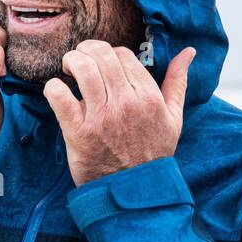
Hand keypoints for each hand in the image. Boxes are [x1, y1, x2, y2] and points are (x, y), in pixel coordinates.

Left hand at [43, 41, 194, 186]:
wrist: (134, 191)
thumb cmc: (152, 154)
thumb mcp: (173, 118)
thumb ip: (178, 82)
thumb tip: (188, 52)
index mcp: (148, 97)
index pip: (123, 55)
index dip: (108, 53)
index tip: (101, 62)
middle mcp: (126, 103)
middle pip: (101, 56)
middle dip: (86, 50)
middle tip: (79, 58)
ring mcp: (102, 117)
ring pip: (82, 69)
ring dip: (71, 61)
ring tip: (68, 68)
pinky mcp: (78, 132)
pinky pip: (59, 96)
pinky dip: (53, 87)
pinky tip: (56, 90)